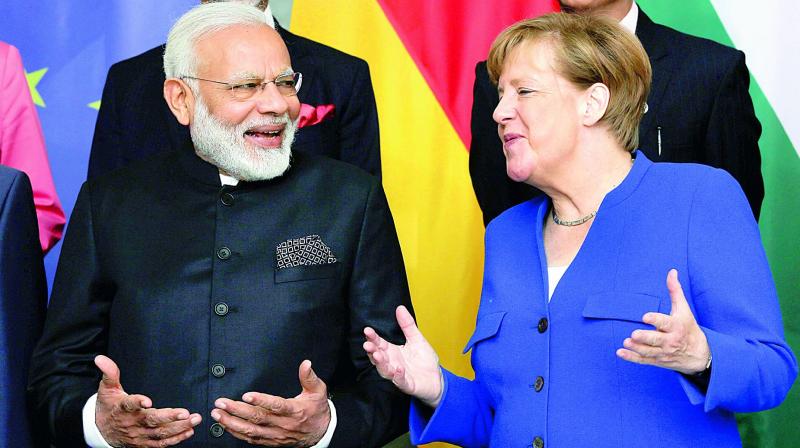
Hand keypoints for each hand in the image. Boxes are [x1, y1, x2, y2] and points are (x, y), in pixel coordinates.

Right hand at [94, 355, 201, 446]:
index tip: (147, 401)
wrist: (101, 430)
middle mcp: (132, 423)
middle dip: (169, 417)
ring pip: (159, 433)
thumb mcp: (107, 389)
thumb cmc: (108, 407)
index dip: (138, 402)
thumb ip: (109, 373)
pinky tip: (188, 431)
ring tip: (193, 420)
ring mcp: (139, 434)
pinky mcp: (144, 443)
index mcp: (122, 408)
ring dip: (178, 427)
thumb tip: (101, 358)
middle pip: (151, 421)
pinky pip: (161, 443)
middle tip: (185, 413)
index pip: (129, 405)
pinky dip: (175, 439)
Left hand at [211, 360, 329, 445]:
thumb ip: (309, 377)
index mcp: (295, 410)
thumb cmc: (317, 410)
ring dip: (232, 423)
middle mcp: (283, 424)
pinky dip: (237, 433)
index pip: (277, 406)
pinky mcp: (270, 441)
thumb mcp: (318, 391)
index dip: (261, 401)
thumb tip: (306, 363)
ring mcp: (276, 434)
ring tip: (217, 414)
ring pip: (251, 431)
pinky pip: (251, 439)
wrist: (319, 433)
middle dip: (237, 410)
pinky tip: (226, 425)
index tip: (246, 395)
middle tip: (222, 403)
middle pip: (258, 418)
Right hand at [362, 305, 443, 406]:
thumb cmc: (425, 360)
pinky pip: (401, 381)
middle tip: (367, 344)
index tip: (367, 330)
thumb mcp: (417, 339)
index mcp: (393, 352)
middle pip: (378, 357)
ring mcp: (399, 375)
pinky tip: (398, 369)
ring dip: (381, 364)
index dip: (373, 338)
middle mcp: (392, 363)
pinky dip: (398, 376)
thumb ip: (407, 325)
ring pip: (385, 370)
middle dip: (372, 351)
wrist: (437, 379)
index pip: (380, 344)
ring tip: (378, 355)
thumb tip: (400, 308)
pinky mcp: (408, 385)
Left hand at [616, 269, 711, 374]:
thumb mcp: (684, 309)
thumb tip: (672, 271)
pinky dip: (631, 358)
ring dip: (636, 348)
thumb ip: (675, 291)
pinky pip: (643, 360)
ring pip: (648, 351)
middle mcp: (670, 341)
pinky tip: (620, 352)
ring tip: (626, 342)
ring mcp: (663, 352)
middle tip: (634, 334)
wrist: (699, 355)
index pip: (665, 322)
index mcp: (676, 326)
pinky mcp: (657, 360)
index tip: (645, 316)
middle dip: (645, 337)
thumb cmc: (688, 327)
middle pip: (656, 339)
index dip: (655, 319)